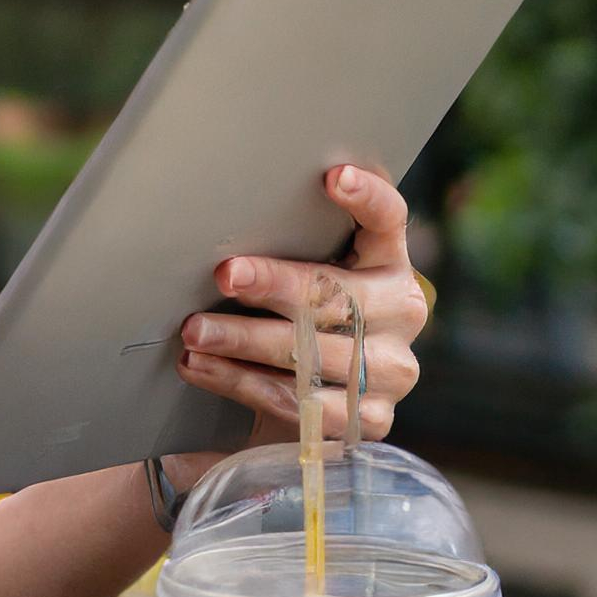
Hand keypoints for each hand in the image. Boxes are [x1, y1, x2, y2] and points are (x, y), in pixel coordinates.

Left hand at [173, 164, 426, 453]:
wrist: (304, 399)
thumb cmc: (293, 316)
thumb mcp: (298, 278)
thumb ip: (284, 249)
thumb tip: (212, 216)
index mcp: (388, 264)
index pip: (388, 219)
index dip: (366, 197)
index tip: (333, 176)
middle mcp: (401, 313)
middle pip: (337, 294)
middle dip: (274, 284)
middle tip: (224, 275)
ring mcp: (391, 371)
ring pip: (311, 352)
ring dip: (243, 340)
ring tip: (194, 331)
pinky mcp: (368, 419)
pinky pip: (298, 399)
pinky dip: (242, 382)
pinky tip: (204, 369)